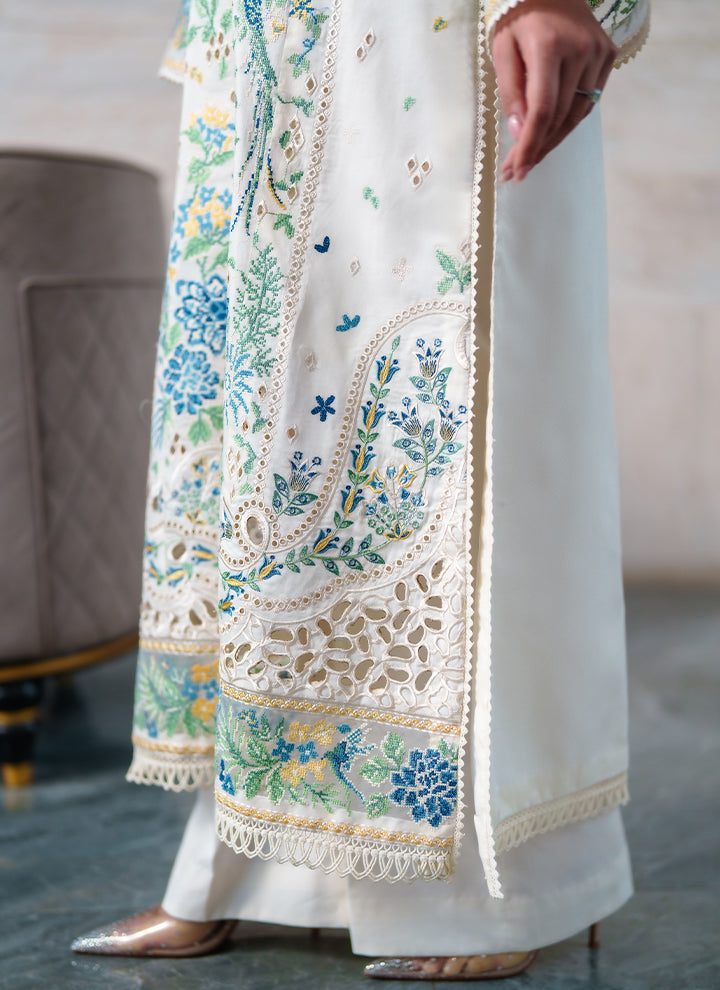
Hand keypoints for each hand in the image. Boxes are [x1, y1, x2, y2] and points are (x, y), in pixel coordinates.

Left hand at [491, 0, 616, 181]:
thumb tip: (520, 132)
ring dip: (553, 140)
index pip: (543, 110)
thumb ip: (510, 91)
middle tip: (516, 171)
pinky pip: (588, 100)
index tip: (516, 172)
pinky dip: (569, 121)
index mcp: (549, 47)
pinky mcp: (609, 54)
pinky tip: (550, 134)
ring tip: (531, 158)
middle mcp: (581, 50)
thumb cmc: (519, 17)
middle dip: (537, 148)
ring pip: (577, 113)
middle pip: (560, 117)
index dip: (529, 145)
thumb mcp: (502, 49)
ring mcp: (599, 52)